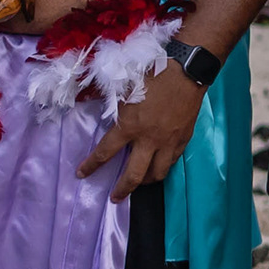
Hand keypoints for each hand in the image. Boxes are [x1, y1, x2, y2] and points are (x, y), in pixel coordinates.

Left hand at [80, 57, 205, 196]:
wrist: (186, 71)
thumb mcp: (125, 90)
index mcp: (129, 126)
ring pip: (157, 174)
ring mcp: (168, 142)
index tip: (81, 174)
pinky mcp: (183, 140)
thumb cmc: (152, 75)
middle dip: (122, 190)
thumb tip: (110, 121)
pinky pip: (172, 162)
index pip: (105, 153)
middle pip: (134, 175)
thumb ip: (117, 110)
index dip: (91, 166)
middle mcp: (148, 140)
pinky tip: (159, 165)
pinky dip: (163, 166)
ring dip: (146, 182)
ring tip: (139, 183)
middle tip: (115, 198)